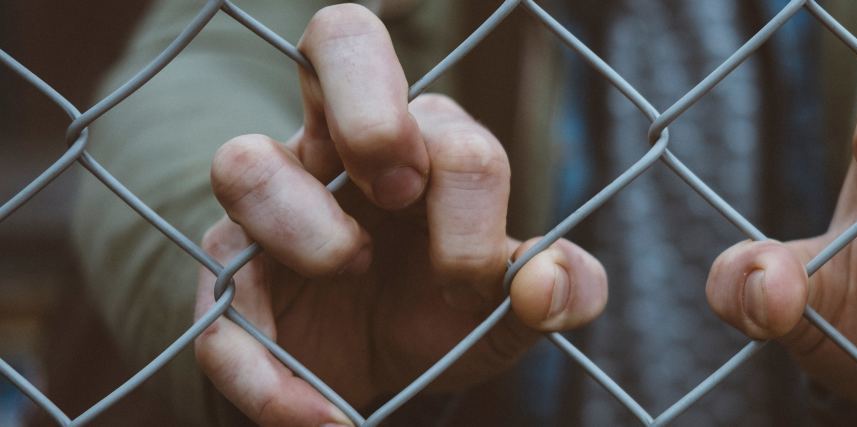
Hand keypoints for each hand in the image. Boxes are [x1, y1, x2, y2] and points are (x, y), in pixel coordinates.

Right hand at [192, 5, 606, 425]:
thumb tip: (548, 281)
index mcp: (425, 143)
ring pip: (244, 161)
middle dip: (372, 106)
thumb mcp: (513, 309)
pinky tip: (319, 414)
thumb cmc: (444, 313)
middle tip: (399, 187)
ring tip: (348, 272)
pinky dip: (265, 370)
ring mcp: (274, 208)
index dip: (466, 186)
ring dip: (302, 221)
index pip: (445, 120)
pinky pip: (217, 301)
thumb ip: (562, 289)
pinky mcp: (229, 282)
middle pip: (340, 40)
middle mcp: (341, 149)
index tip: (474, 268)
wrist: (371, 381)